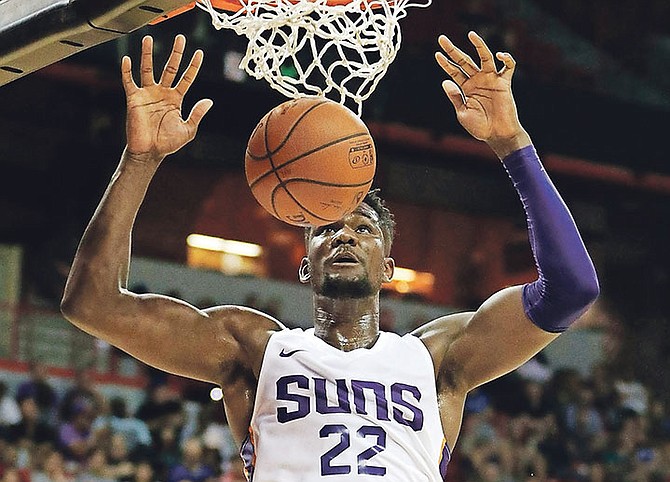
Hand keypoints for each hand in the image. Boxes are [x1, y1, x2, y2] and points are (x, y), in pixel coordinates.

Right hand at [121, 35, 212, 163]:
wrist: (150, 152)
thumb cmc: (168, 143)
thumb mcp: (188, 129)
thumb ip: (197, 114)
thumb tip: (209, 101)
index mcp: (175, 99)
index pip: (186, 78)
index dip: (193, 66)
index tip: (199, 53)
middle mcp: (162, 92)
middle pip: (170, 68)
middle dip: (176, 53)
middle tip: (181, 38)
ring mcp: (147, 94)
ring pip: (148, 69)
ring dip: (148, 54)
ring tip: (148, 38)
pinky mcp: (134, 99)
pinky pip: (129, 81)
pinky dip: (126, 71)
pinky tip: (127, 58)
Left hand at [435, 31, 529, 157]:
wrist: (497, 135)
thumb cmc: (480, 127)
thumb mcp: (463, 113)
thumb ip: (455, 97)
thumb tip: (445, 81)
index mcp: (466, 88)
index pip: (454, 71)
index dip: (445, 63)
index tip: (436, 54)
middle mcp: (477, 81)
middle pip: (464, 60)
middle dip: (453, 50)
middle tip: (441, 39)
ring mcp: (491, 80)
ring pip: (485, 57)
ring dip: (479, 45)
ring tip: (471, 34)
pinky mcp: (504, 83)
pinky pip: (507, 67)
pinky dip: (506, 59)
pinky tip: (499, 55)